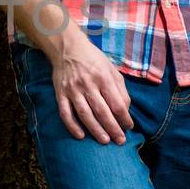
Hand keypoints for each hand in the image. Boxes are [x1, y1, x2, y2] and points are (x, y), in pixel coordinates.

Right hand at [45, 25, 133, 145]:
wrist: (67, 48)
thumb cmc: (93, 60)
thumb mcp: (111, 69)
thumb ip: (120, 89)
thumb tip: (125, 110)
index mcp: (103, 77)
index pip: (117, 103)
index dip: (124, 118)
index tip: (129, 127)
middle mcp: (88, 84)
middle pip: (102, 112)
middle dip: (113, 128)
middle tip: (120, 141)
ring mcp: (72, 90)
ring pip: (85, 114)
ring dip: (96, 130)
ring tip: (105, 141)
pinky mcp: (60, 94)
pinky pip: (66, 113)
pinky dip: (72, 126)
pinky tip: (81, 136)